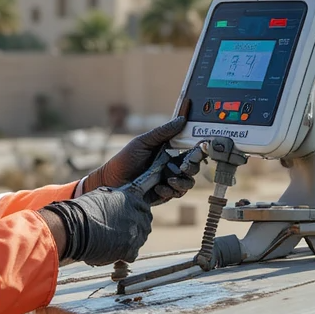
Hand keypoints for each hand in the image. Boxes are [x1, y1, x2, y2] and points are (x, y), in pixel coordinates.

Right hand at [39, 186, 152, 266]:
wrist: (74, 227)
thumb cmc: (82, 210)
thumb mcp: (101, 195)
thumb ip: (114, 198)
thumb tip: (115, 201)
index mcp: (130, 199)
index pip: (144, 207)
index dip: (137, 214)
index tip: (131, 219)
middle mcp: (136, 215)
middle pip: (145, 224)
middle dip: (137, 228)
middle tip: (124, 233)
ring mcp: (134, 233)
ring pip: (140, 240)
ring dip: (131, 242)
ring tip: (116, 243)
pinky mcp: (129, 249)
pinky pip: (132, 255)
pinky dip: (124, 256)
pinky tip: (114, 252)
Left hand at [83, 117, 200, 203]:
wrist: (112, 181)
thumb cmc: (125, 159)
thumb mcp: (143, 142)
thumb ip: (163, 132)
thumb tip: (181, 119)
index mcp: (168, 151)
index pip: (189, 148)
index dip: (198, 147)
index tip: (202, 145)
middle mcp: (171, 166)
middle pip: (193, 166)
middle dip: (192, 166)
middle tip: (183, 166)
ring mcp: (168, 180)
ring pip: (188, 182)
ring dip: (182, 181)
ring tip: (169, 179)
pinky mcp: (164, 194)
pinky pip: (176, 193)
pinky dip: (169, 190)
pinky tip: (158, 187)